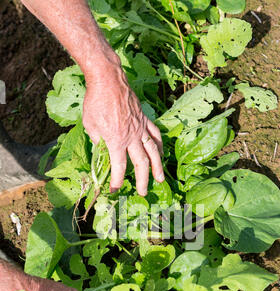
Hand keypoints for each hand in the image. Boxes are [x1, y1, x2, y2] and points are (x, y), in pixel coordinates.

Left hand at [83, 60, 164, 195]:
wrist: (108, 80)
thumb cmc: (95, 102)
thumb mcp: (90, 125)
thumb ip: (97, 142)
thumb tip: (102, 152)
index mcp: (115, 140)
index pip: (119, 167)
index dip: (117, 181)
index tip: (114, 189)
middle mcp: (131, 137)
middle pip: (140, 164)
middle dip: (142, 180)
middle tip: (142, 192)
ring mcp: (141, 128)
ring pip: (153, 152)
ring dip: (157, 168)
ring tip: (160, 179)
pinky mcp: (144, 120)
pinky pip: (156, 135)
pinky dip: (159, 146)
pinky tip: (161, 154)